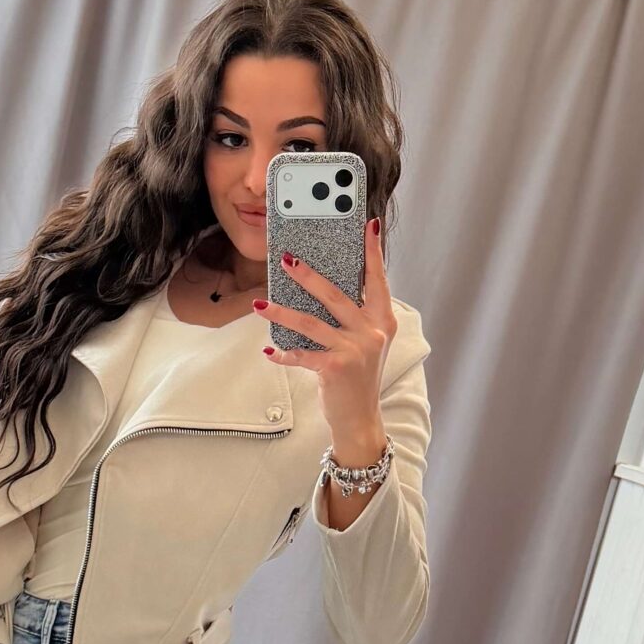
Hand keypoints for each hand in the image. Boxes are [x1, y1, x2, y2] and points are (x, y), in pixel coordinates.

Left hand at [258, 218, 393, 460]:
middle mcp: (373, 331)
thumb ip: (354, 316)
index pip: (378, 279)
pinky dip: (283, 354)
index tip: (368, 225)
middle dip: (308, 275)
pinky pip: (302, 354)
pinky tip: (269, 351)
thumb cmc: (358, 377)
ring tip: (260, 305)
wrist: (361, 418)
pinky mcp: (335, 368)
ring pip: (310, 322)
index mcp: (383, 320)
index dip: (373, 251)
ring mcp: (355, 349)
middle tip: (287, 259)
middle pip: (335, 294)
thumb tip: (320, 286)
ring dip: (281, 312)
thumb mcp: (365, 342)